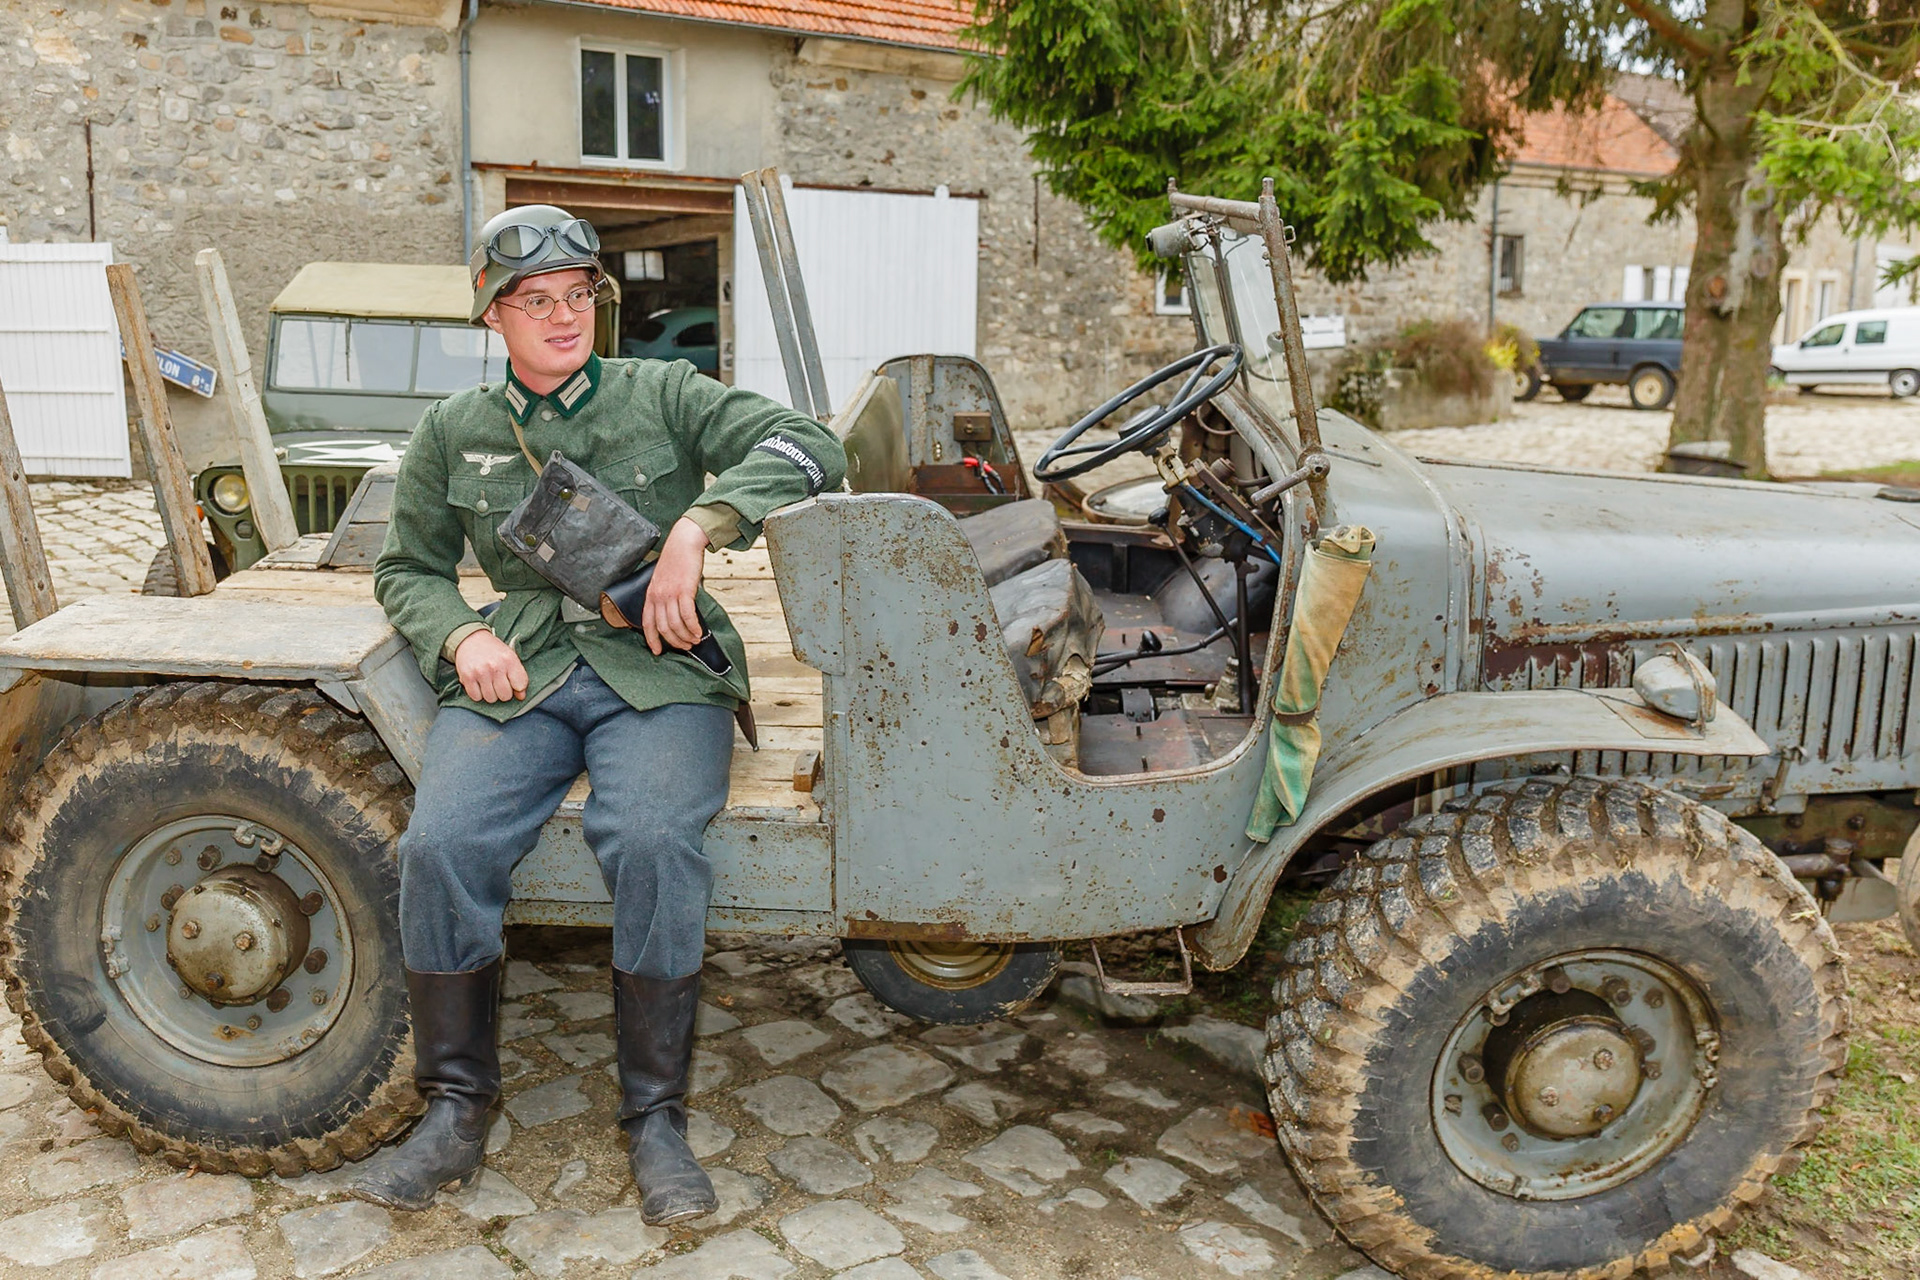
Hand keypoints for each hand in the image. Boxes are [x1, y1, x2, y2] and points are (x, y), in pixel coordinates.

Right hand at [454, 629, 528, 701]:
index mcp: (509, 660)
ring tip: (488, 683)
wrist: (470, 639)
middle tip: (499, 684)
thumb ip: (518, 676)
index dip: (518, 688)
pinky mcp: (467, 677)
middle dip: (503, 693)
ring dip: (490, 694)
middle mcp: (495, 666)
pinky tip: (479, 684)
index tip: (513, 685)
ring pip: (491, 699)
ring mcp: (481, 672)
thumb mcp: (510, 657)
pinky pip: (476, 697)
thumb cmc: (493, 650)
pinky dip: (478, 694)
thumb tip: (521, 696)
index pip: (520, 685)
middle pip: (505, 696)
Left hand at [643, 517, 708, 654]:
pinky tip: (699, 632)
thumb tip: (676, 614)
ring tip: (695, 640)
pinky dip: (693, 627)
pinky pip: (687, 615)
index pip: (647, 623)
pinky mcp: (684, 591)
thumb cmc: (677, 560)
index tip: (658, 651)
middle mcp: (658, 596)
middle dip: (675, 641)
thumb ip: (666, 596)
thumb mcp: (664, 580)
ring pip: (676, 624)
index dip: (652, 639)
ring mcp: (670, 594)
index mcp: (650, 595)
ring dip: (686, 636)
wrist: (683, 543)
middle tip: (686, 646)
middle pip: (663, 627)